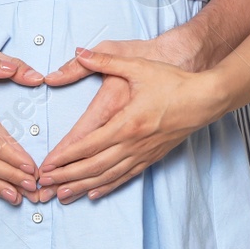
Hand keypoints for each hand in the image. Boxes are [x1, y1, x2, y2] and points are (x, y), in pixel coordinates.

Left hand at [36, 43, 221, 202]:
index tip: (46, 166)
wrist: (205, 98)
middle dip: (66, 177)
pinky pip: (126, 176)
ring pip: (107, 176)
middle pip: (93, 166)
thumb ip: (106, 61)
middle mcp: (133, 143)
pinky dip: (107, 186)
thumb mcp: (138, 66)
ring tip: (62, 195)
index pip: (88, 145)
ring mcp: (143, 153)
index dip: (64, 158)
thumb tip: (80, 53)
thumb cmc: (173, 82)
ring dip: (82, 186)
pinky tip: (94, 192)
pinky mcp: (152, 157)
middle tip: (44, 185)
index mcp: (126, 122)